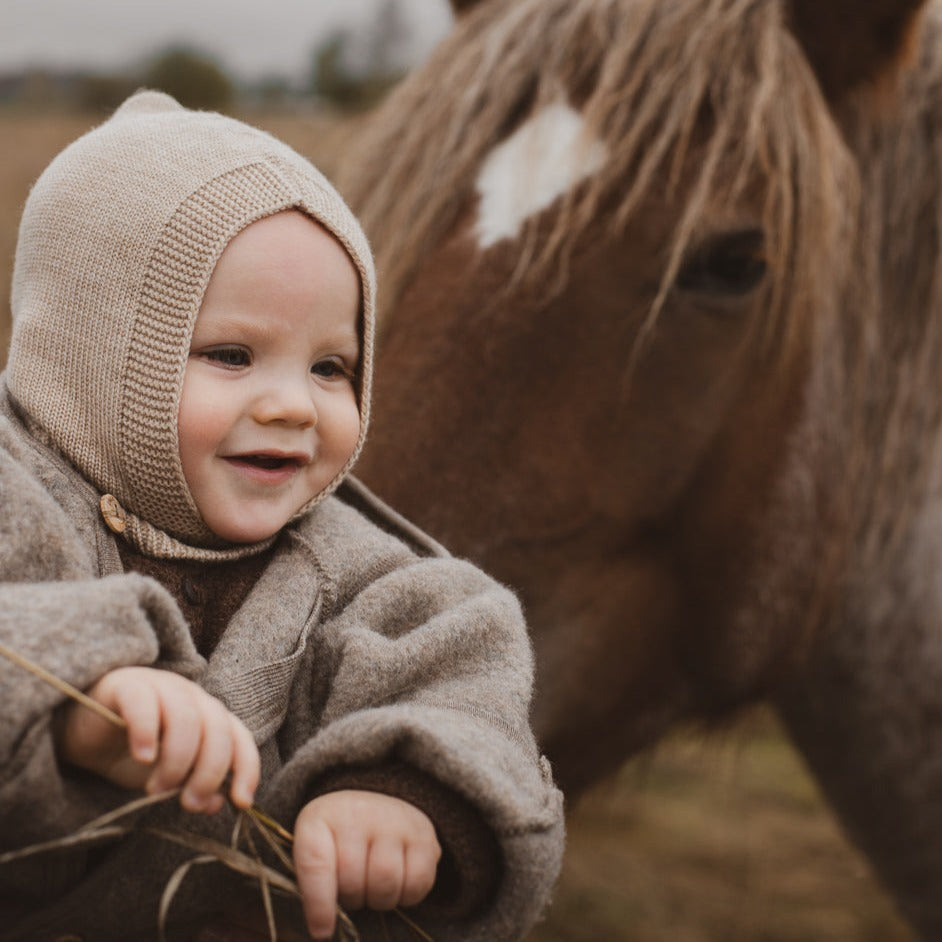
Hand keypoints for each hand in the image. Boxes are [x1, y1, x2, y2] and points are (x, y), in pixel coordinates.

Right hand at [54, 665, 258, 812]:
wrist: (81, 731)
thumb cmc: (130, 752)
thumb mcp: (165, 777)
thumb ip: (191, 787)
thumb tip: (217, 804)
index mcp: (208, 716)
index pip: (239, 737)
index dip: (247, 768)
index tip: (242, 802)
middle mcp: (192, 697)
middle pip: (217, 729)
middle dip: (209, 772)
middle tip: (188, 802)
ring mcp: (161, 686)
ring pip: (186, 717)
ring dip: (177, 760)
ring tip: (156, 789)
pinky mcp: (126, 685)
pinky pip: (145, 703)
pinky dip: (148, 732)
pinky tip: (143, 756)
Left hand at [293, 790, 440, 939]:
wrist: (373, 805)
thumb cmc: (338, 841)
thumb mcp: (314, 853)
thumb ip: (313, 887)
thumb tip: (323, 930)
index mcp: (319, 818)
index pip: (316, 864)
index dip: (319, 903)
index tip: (322, 931)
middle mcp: (357, 812)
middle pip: (354, 881)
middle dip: (352, 898)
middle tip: (353, 889)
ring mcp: (393, 819)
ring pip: (386, 883)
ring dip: (379, 899)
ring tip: (374, 885)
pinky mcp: (423, 832)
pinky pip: (418, 883)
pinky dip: (408, 896)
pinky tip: (398, 883)